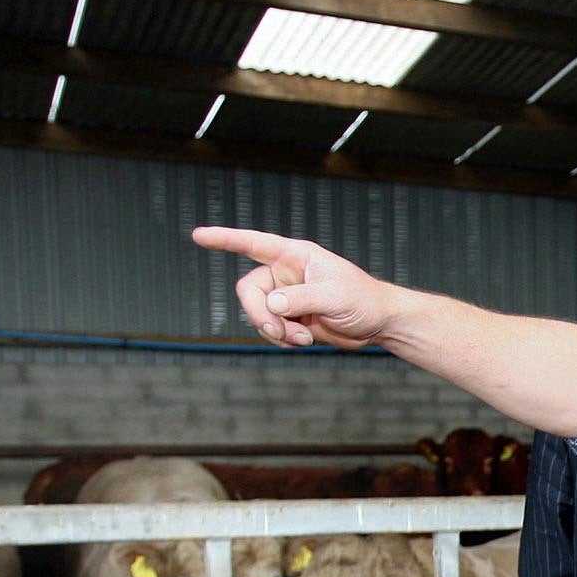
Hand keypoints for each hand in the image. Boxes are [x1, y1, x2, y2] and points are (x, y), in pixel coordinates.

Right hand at [192, 226, 403, 348]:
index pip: (253, 243)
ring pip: (257, 314)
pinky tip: (304, 341)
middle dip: (260, 314)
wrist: (377, 323)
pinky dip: (281, 339)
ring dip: (275, 331)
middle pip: (249, 290)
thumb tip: (271, 304)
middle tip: (279, 332)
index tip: (199, 236)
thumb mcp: (334, 296)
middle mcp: (285, 273)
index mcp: (295, 255)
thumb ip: (301, 299)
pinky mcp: (289, 317)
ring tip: (304, 338)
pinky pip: (269, 329)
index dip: (225, 239)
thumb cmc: (363, 300)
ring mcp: (286, 296)